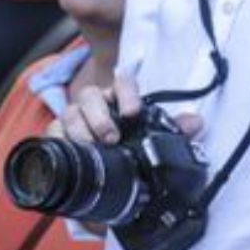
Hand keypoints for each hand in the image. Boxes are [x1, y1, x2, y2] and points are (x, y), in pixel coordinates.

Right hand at [50, 71, 202, 142]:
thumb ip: (174, 128)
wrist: (104, 167)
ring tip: (92, 147)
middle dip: (99, 116)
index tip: (133, 112)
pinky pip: (52, 133)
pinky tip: (67, 150)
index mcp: (119, 98)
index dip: (126, 92)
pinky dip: (58, 140)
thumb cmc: (130, 142)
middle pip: (90, 96)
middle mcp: (94, 104)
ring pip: (69, 113)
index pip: (122, 82)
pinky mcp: (57, 135)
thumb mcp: (154, 136)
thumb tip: (196, 123)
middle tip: (111, 137)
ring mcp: (73, 118)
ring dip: (80, 129)